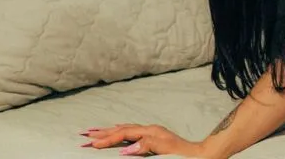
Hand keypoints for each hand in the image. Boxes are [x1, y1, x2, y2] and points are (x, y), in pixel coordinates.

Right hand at [80, 123, 205, 156]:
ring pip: (126, 129)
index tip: (91, 143)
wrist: (200, 155)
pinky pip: (132, 132)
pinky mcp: (154, 138)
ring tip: (94, 131)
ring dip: (109, 131)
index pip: (124, 133)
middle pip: (122, 129)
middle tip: (84, 134)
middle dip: (103, 132)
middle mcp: (150, 130)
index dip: (107, 139)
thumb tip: (125, 148)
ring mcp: (152, 133)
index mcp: (150, 132)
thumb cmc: (183, 154)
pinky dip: (121, 131)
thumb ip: (146, 146)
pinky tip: (118, 131)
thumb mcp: (165, 149)